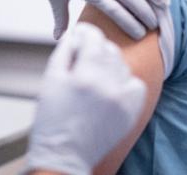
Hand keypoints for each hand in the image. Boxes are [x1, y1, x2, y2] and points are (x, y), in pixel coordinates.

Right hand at [26, 23, 145, 174]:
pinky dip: (126, 81)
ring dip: (110, 63)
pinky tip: (112, 86)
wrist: (64, 156)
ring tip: (95, 74)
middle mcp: (107, 85)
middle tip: (84, 55)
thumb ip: (64, 51)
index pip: (94, 38)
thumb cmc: (52, 119)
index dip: (86, 32)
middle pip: (109, 49)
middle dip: (96, 48)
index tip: (81, 32)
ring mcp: (122, 100)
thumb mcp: (50, 79)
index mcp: (84, 75)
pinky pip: (136, 84)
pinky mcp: (131, 112)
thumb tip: (76, 34)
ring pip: (122, 65)